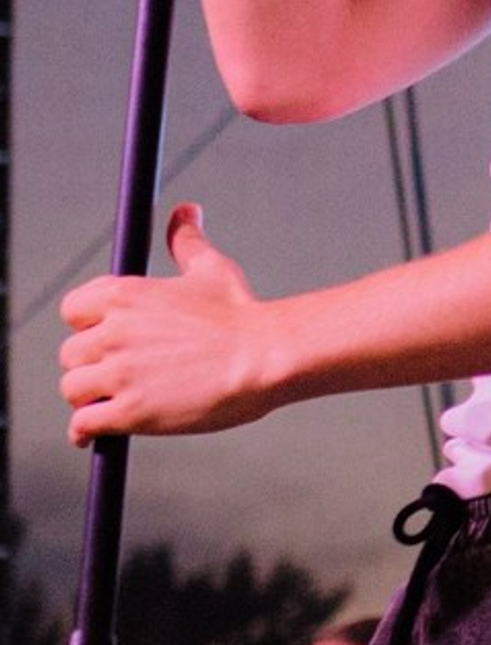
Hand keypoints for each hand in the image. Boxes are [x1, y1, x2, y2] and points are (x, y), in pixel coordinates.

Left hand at [61, 205, 283, 441]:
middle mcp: (112, 332)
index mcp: (123, 295)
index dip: (88, 327)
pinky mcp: (130, 411)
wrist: (265, 357)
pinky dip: (85, 432)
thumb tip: (185, 210)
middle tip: (115, 376)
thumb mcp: (209, 269)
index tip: (107, 339)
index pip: (73, 310)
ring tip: (108, 404)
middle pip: (70, 355)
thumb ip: (186, 240)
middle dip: (90, 366)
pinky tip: (92, 434)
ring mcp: (119, 374)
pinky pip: (84, 424)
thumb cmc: (241, 314)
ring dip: (88, 398)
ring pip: (73, 389)